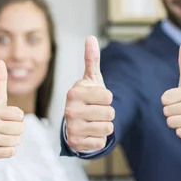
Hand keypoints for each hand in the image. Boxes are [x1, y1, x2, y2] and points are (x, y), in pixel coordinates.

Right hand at [0, 60, 23, 161]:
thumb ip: (0, 82)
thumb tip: (0, 61)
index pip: (20, 115)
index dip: (17, 118)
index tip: (6, 118)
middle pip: (20, 129)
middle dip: (16, 130)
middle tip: (4, 130)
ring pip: (17, 141)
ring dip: (12, 141)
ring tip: (1, 137)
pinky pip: (12, 152)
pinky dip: (8, 151)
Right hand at [64, 36, 114, 151]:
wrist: (74, 123)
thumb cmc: (86, 99)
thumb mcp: (90, 80)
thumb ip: (92, 59)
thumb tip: (90, 37)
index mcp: (74, 93)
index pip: (108, 97)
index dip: (107, 99)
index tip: (96, 99)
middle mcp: (70, 111)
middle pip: (110, 113)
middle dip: (107, 114)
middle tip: (96, 112)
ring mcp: (72, 128)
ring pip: (107, 128)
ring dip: (105, 126)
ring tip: (94, 122)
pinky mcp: (76, 143)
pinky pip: (101, 142)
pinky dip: (99, 139)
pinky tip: (90, 133)